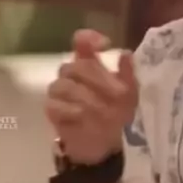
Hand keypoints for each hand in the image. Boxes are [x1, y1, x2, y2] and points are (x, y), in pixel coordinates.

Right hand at [45, 30, 137, 164]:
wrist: (106, 144)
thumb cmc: (117, 114)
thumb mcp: (130, 95)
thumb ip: (127, 74)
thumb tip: (125, 53)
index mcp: (90, 64)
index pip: (81, 41)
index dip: (89, 38)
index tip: (105, 45)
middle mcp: (72, 74)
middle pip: (74, 65)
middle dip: (96, 79)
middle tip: (116, 94)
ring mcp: (60, 92)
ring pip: (63, 85)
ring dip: (85, 97)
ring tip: (101, 110)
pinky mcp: (52, 110)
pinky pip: (54, 105)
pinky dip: (69, 110)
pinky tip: (81, 116)